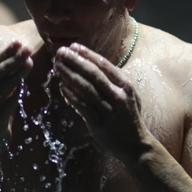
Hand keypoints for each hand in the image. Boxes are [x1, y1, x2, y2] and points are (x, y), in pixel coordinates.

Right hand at [0, 41, 32, 149]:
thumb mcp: (1, 94)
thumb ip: (9, 79)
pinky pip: (5, 106)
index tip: (18, 42)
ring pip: (2, 86)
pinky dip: (14, 95)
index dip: (6, 52)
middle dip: (13, 58)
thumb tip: (25, 59)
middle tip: (27, 48)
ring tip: (29, 62)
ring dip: (16, 73)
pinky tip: (23, 86)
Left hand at [54, 43, 147, 160]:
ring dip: (69, 75)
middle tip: (60, 52)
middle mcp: (118, 95)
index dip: (87, 54)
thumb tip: (92, 66)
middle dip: (75, 61)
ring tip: (57, 66)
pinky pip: (82, 106)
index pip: (104, 65)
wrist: (135, 144)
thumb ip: (114, 81)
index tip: (73, 46)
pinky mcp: (98, 123)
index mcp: (125, 85)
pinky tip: (61, 87)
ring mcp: (108, 109)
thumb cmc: (129, 116)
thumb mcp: (129, 95)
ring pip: (85, 88)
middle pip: (93, 74)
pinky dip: (71, 95)